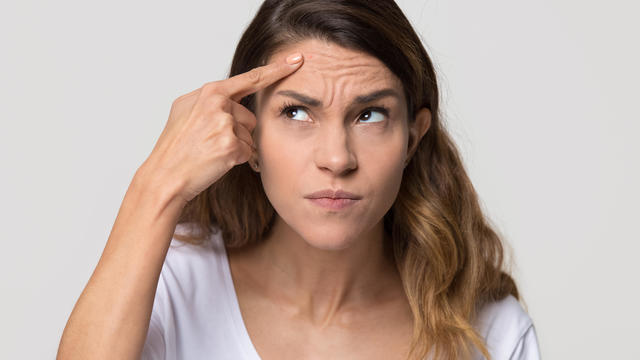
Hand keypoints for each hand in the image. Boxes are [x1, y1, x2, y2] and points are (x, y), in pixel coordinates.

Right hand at [141, 53, 303, 202]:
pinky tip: (216, 161)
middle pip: (249, 117)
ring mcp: (224, 124)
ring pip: (250, 136)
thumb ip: (210, 100)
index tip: (296, 61)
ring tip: (211, 151)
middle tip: (210, 142)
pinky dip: (237, 160)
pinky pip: (248, 152)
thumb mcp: (186, 112)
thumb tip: (229, 98)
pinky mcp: (230, 145)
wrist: (165, 175)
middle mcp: (217, 104)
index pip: (249, 79)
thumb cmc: (175, 147)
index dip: (275, 70)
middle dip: (238, 132)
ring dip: (238, 147)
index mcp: (209, 92)